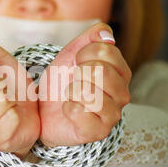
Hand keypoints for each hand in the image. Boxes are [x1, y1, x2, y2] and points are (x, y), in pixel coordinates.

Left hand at [38, 24, 131, 146]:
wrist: (44, 109)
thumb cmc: (62, 82)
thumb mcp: (72, 53)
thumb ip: (90, 38)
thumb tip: (106, 34)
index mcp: (121, 72)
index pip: (107, 50)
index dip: (84, 53)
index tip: (77, 63)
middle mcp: (123, 94)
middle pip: (102, 71)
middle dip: (78, 73)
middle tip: (73, 80)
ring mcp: (113, 114)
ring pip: (91, 93)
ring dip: (72, 91)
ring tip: (71, 95)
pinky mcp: (99, 132)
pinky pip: (79, 112)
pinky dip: (67, 108)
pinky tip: (69, 109)